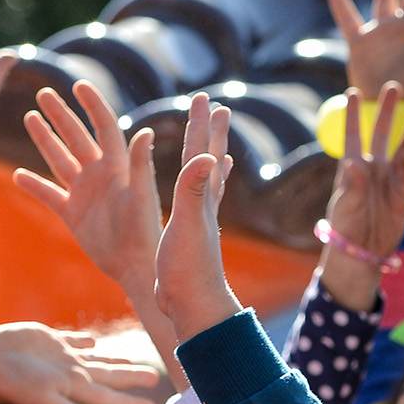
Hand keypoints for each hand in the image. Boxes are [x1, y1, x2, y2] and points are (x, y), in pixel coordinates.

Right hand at [0, 323, 159, 403]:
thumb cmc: (10, 385)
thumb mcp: (43, 401)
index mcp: (75, 389)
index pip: (111, 398)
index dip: (132, 403)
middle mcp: (71, 375)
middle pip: (109, 377)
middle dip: (132, 378)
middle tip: (155, 377)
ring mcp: (60, 357)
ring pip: (95, 359)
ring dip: (115, 361)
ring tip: (131, 363)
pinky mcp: (46, 340)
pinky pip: (72, 339)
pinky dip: (84, 340)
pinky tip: (93, 340)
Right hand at [14, 81, 162, 293]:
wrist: (136, 265)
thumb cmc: (145, 232)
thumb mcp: (143, 196)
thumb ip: (142, 165)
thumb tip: (146, 132)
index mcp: (117, 166)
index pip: (104, 126)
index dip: (92, 105)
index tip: (79, 84)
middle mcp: (99, 175)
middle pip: (76, 137)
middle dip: (61, 115)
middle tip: (44, 93)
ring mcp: (84, 194)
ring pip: (60, 160)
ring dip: (45, 140)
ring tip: (30, 117)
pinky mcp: (73, 215)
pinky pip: (49, 195)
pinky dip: (34, 185)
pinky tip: (17, 174)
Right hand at [153, 94, 240, 340]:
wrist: (194, 306)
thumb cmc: (189, 268)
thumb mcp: (189, 224)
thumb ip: (195, 189)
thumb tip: (211, 156)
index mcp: (200, 198)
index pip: (201, 151)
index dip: (201, 124)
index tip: (203, 97)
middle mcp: (203, 205)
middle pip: (208, 159)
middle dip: (209, 132)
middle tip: (215, 107)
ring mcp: (199, 221)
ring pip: (205, 180)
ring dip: (208, 158)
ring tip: (213, 146)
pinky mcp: (190, 237)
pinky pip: (197, 203)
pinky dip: (202, 190)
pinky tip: (203, 191)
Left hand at [315, 83, 403, 313]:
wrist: (364, 250)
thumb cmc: (346, 227)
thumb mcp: (346, 205)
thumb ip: (353, 184)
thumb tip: (356, 163)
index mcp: (351, 166)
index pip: (352, 133)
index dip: (353, 113)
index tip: (352, 91)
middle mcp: (372, 166)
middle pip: (379, 132)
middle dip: (386, 110)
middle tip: (394, 86)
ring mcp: (389, 176)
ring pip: (400, 146)